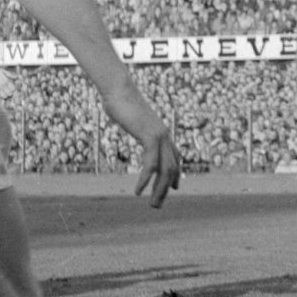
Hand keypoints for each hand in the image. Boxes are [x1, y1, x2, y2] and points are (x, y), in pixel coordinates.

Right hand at [102, 84, 179, 206]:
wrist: (119, 90)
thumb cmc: (122, 103)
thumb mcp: (132, 120)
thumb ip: (137, 127)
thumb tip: (135, 127)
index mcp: (163, 133)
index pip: (175, 159)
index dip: (177, 175)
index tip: (176, 189)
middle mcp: (166, 136)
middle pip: (172, 169)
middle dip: (166, 189)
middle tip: (157, 206)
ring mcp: (160, 136)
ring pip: (166, 169)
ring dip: (159, 190)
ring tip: (151, 204)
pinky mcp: (150, 136)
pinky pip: (151, 163)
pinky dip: (145, 179)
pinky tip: (138, 190)